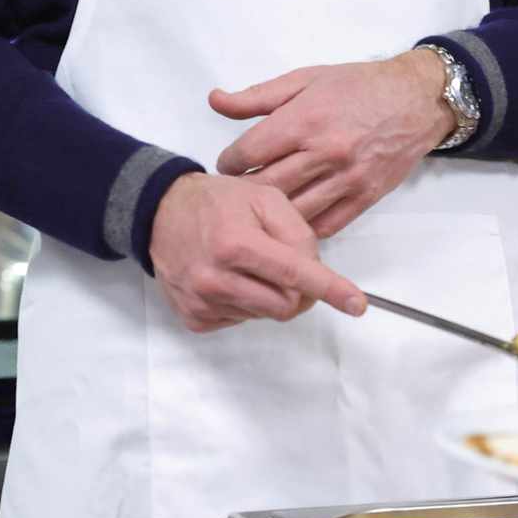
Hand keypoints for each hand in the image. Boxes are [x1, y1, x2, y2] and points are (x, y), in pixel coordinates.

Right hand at [148, 173, 368, 333]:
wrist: (161, 214)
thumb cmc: (218, 202)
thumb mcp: (265, 198)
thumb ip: (297, 231)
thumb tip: (313, 269)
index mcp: (236, 244)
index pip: (294, 274)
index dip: (330, 289)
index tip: (356, 304)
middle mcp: (216, 279)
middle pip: (285, 305)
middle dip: (300, 290)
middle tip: (292, 268)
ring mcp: (202, 302)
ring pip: (265, 314)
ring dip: (271, 294)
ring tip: (252, 265)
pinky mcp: (194, 318)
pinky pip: (241, 320)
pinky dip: (248, 302)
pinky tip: (233, 278)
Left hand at [210, 49, 455, 238]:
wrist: (417, 99)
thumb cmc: (360, 86)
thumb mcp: (306, 79)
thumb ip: (257, 96)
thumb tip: (215, 101)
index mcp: (304, 119)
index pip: (247, 154)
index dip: (228, 163)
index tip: (229, 164)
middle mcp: (324, 152)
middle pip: (265, 187)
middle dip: (243, 191)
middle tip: (237, 190)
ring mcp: (346, 178)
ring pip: (292, 211)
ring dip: (270, 213)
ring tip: (260, 207)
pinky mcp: (365, 197)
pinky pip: (325, 225)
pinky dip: (303, 227)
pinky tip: (292, 219)